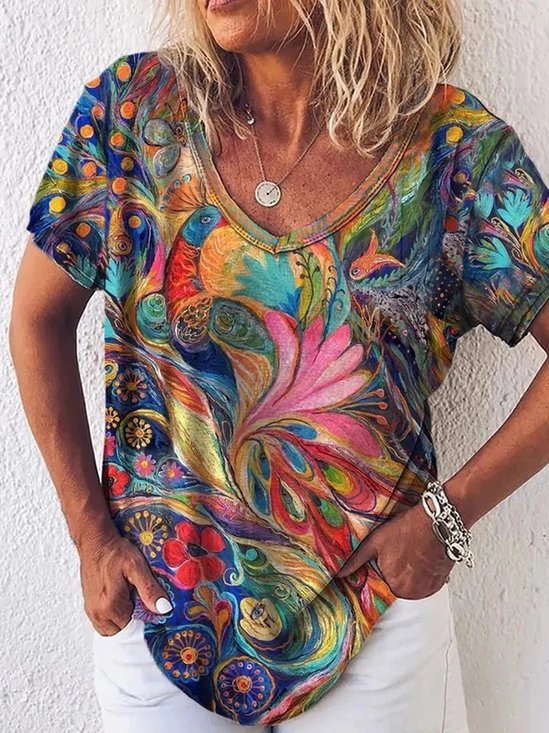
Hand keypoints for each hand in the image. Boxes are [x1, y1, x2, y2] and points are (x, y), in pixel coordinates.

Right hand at [79, 533, 172, 635]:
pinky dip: (113, 616)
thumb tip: (163, 609)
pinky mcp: (88, 604)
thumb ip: (149, 589)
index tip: (150, 608)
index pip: (132, 628)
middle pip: (121, 631)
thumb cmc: (115, 552)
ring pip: (110, 628)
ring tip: (131, 600)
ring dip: (122, 620)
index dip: (144, 620)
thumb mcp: (137, 566)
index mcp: (110, 606)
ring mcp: (91, 609)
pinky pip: (102, 621)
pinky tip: (121, 600)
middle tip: (140, 603)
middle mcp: (97, 612)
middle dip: (133, 622)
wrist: (95, 541)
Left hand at [335, 501, 454, 599]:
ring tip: (411, 555)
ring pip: (411, 586)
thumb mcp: (375, 541)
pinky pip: (426, 585)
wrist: (438, 521)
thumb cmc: (406, 529)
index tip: (388, 559)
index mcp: (393, 584)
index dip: (382, 570)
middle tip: (400, 553)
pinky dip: (423, 575)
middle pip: (396, 586)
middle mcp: (411, 592)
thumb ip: (355, 560)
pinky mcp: (440, 584)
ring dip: (410, 575)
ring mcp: (427, 589)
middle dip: (395, 572)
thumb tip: (338, 574)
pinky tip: (422, 559)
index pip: (381, 585)